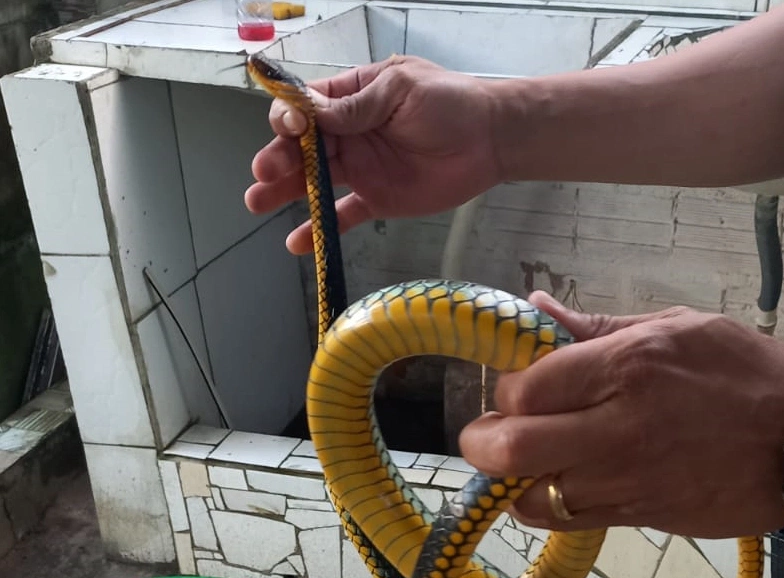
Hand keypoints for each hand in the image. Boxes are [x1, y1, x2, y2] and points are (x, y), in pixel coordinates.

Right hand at [244, 56, 500, 253]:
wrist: (489, 140)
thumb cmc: (449, 102)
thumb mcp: (400, 91)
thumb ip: (358, 107)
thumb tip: (312, 116)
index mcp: (351, 98)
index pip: (306, 108)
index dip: (290, 119)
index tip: (289, 131)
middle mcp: (348, 134)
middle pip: (302, 147)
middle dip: (278, 159)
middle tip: (263, 175)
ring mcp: (361, 169)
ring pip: (313, 181)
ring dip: (285, 192)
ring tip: (258, 203)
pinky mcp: (377, 200)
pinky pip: (343, 215)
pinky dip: (320, 229)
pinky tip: (297, 243)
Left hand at [459, 293, 783, 538]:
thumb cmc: (742, 372)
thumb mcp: (674, 326)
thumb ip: (594, 325)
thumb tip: (534, 307)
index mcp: (625, 366)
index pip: (522, 389)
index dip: (504, 393)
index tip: (514, 390)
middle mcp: (617, 427)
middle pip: (510, 448)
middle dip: (482, 443)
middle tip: (488, 434)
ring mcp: (626, 479)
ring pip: (529, 496)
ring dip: (513, 481)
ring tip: (525, 462)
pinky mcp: (639, 515)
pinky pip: (565, 521)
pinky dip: (544, 507)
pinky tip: (554, 486)